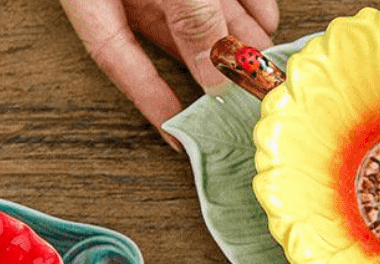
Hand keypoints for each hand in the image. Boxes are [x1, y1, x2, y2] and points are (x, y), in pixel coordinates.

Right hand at [60, 0, 277, 138]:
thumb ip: (189, 17)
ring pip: (193, 3)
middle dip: (209, 62)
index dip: (148, 98)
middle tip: (241, 92)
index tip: (175, 134)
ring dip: (233, 31)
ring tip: (262, 58)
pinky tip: (264, 15)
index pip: (116, 57)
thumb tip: (214, 74)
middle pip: (165, 32)